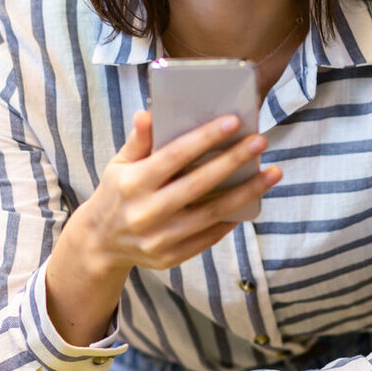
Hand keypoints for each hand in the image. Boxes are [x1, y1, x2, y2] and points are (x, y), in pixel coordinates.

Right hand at [70, 111, 280, 275]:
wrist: (100, 243)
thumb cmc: (117, 193)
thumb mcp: (120, 164)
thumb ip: (139, 140)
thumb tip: (149, 113)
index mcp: (132, 183)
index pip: (174, 156)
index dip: (205, 138)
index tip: (233, 121)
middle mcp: (146, 212)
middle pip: (199, 184)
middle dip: (233, 161)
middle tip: (260, 141)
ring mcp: (160, 239)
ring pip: (212, 213)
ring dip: (247, 192)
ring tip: (272, 173)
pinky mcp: (171, 257)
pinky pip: (210, 236)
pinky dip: (233, 218)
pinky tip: (252, 200)